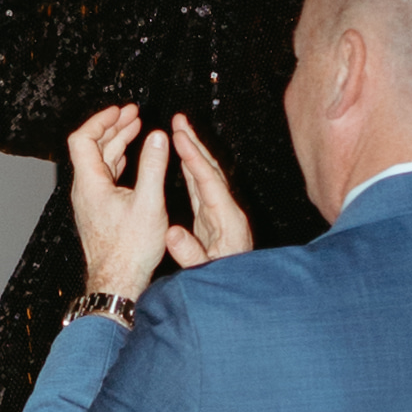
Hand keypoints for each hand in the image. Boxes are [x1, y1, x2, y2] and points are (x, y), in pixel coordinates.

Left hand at [66, 99, 171, 297]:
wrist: (117, 282)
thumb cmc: (130, 249)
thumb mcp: (148, 203)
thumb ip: (153, 166)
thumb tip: (158, 136)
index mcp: (90, 183)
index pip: (83, 138)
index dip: (101, 120)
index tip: (122, 110)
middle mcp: (85, 189)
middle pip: (92, 147)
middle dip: (113, 126)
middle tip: (134, 113)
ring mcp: (90, 200)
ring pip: (99, 162)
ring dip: (116, 143)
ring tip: (137, 127)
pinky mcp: (98, 210)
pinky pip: (104, 176)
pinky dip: (117, 161)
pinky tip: (130, 157)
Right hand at [162, 112, 253, 267]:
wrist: (241, 292)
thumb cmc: (224, 280)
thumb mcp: (203, 271)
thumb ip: (189, 253)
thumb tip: (170, 232)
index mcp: (228, 220)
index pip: (209, 182)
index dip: (194, 159)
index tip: (180, 137)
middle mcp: (227, 211)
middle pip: (211, 170)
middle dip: (195, 144)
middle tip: (179, 119)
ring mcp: (221, 213)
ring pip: (206, 175)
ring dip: (192, 152)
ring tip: (178, 129)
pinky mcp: (213, 218)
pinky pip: (200, 186)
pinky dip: (190, 168)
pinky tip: (182, 156)